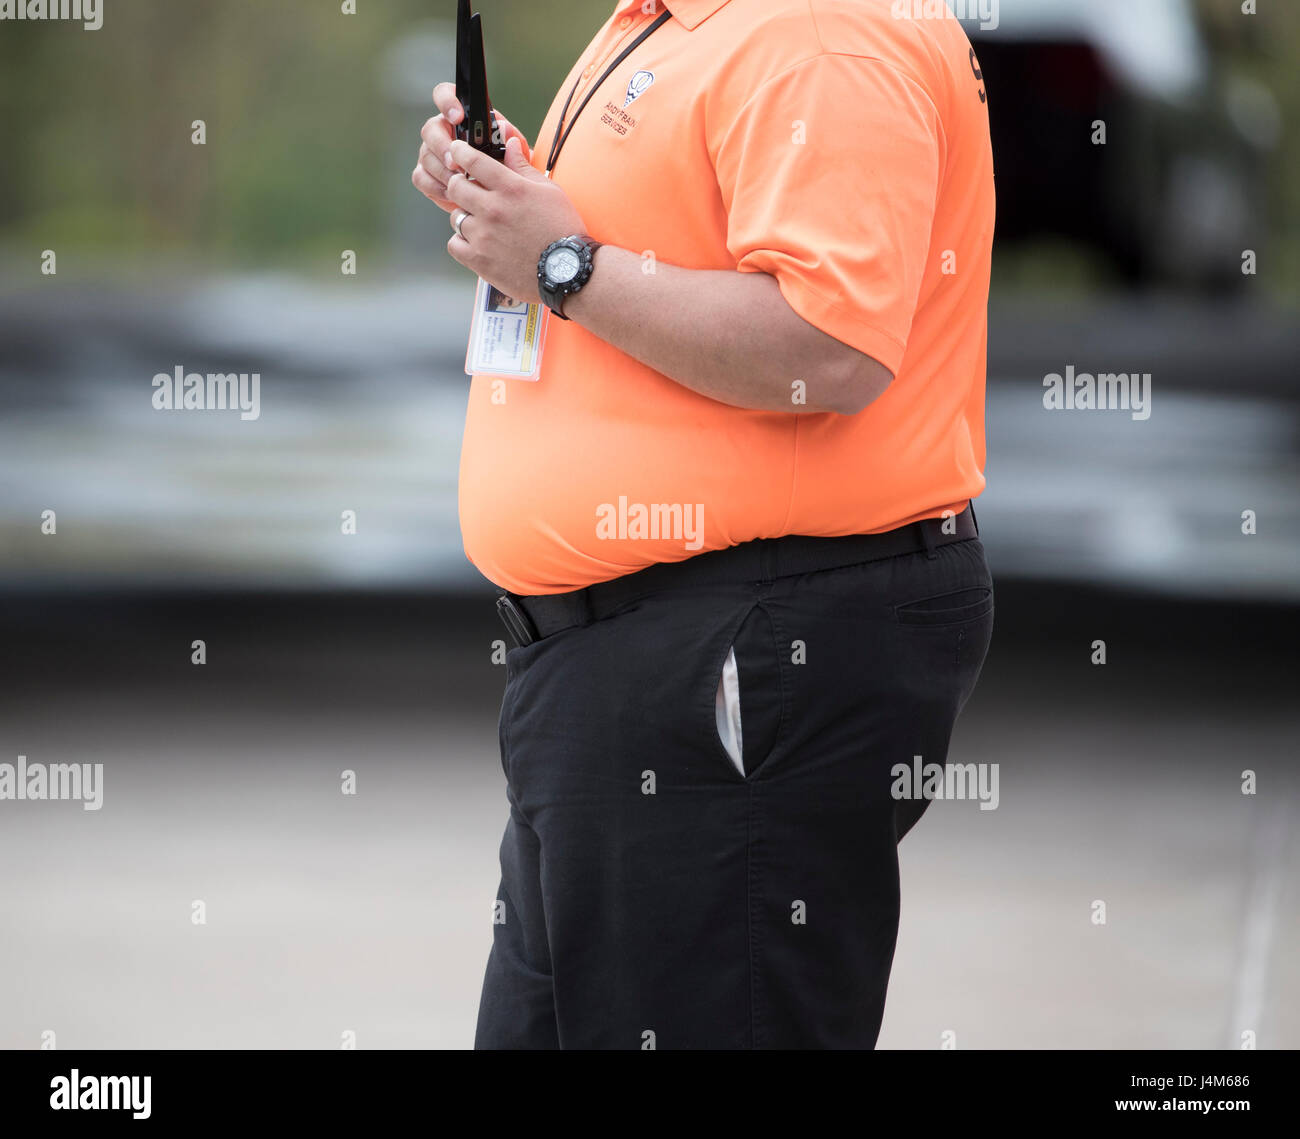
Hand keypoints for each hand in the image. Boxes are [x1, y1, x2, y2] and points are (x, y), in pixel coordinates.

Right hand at [411, 81, 528, 213]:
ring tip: (460, 184)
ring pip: (425, 155)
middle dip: (442, 146)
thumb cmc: (510, 170)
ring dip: (442, 171)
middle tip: (457, 164)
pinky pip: (421, 177)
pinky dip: (436, 187)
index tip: (458, 117)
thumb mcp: (518, 154)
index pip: (445, 94)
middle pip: (430, 129)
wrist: (502, 198)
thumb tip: (504, 127)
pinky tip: (452, 196)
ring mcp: (432, 152)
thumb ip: (514, 140)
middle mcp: (443, 130)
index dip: (447, 101)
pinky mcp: (426, 174)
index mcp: (463, 116)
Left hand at [440, 137, 587, 305]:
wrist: (568, 272)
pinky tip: (477, 243)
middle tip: (468, 190)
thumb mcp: (549, 191)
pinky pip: (454, 244)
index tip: (457, 150)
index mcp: (511, 189)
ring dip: (465, 216)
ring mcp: (484, 236)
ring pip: (455, 216)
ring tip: (481, 223)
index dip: (460, 151)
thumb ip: (523, 167)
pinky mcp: (479, 260)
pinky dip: (462, 243)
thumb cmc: (562, 230)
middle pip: (455, 186)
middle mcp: (493, 209)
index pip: (472, 160)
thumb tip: (509, 143)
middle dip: (459, 184)